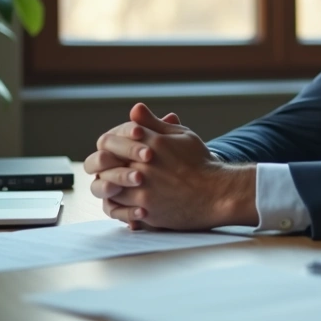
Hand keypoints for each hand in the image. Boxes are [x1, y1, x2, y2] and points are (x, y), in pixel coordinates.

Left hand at [89, 103, 256, 229]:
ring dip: (108, 184)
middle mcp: (143, 167)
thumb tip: (134, 108)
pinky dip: (116, 204)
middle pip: (104, 164)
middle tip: (108, 168)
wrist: (217, 193)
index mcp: (150, 144)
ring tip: (116, 184)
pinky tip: (124, 200)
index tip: (113, 150)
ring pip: (107, 187)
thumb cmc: (200, 162)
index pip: (110, 141)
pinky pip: (118, 209)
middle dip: (104, 166)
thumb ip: (153, 124)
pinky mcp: (146, 211)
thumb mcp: (180, 135)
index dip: (108, 145)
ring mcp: (143, 191)